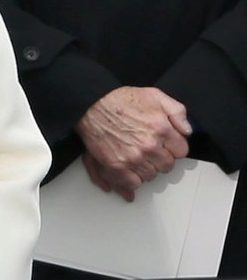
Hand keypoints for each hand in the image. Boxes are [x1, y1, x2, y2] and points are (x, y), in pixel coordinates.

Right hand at [76, 86, 190, 201]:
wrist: (91, 104)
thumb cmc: (120, 99)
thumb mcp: (155, 95)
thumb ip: (178, 112)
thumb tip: (187, 131)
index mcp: (162, 129)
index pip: (181, 152)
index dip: (173, 148)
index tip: (165, 145)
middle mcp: (149, 146)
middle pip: (166, 166)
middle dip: (160, 159)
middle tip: (150, 152)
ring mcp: (133, 158)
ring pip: (151, 176)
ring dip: (147, 169)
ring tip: (138, 159)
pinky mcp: (116, 165)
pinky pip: (133, 183)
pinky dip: (133, 180)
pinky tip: (130, 170)